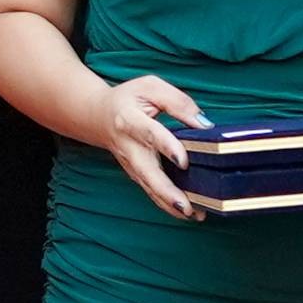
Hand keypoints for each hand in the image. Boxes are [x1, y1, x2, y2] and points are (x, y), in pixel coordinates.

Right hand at [90, 71, 213, 222]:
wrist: (98, 116)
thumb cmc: (129, 99)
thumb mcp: (151, 87)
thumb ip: (178, 102)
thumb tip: (204, 124)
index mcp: (130, 120)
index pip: (150, 134)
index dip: (167, 147)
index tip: (183, 161)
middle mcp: (128, 146)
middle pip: (147, 172)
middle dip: (166, 191)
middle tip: (186, 206)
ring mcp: (130, 164)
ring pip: (149, 188)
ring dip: (169, 204)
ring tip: (192, 214)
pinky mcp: (135, 175)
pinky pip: (151, 192)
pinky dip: (167, 205)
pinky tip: (187, 213)